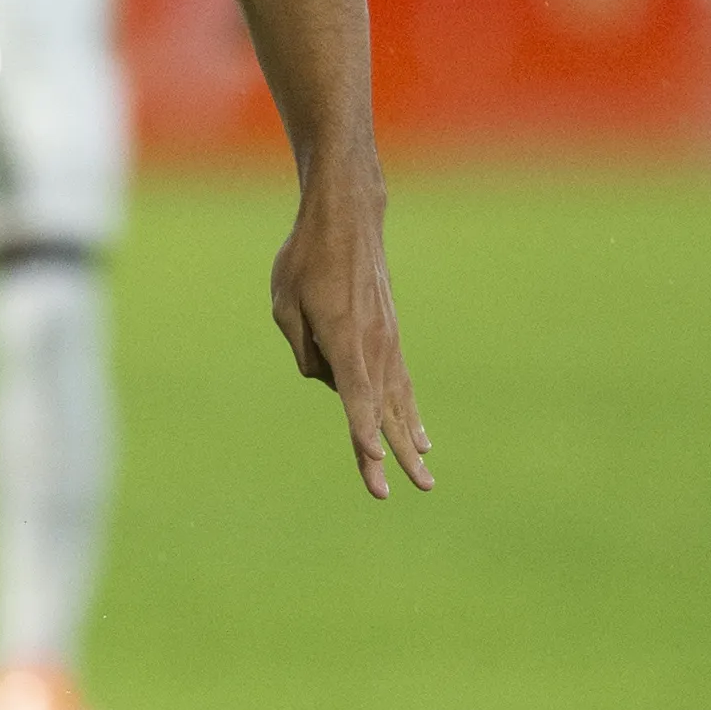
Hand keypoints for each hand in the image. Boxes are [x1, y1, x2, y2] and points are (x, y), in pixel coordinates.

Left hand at [271, 174, 430, 500]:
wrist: (348, 219)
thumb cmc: (306, 258)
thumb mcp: (285, 304)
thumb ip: (302, 350)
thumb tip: (326, 379)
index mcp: (343, 336)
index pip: (354, 393)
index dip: (360, 427)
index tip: (371, 455)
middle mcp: (372, 344)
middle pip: (381, 409)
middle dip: (390, 453)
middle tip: (404, 490)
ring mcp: (387, 341)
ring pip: (398, 403)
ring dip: (409, 442)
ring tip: (425, 477)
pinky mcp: (390, 337)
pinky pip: (402, 385)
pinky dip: (411, 414)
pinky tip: (423, 439)